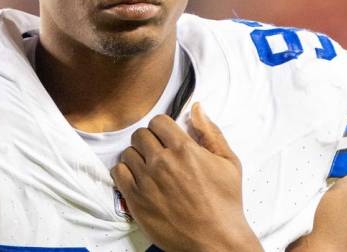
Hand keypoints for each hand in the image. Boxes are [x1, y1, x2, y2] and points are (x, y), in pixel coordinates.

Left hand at [111, 103, 262, 251]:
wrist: (216, 240)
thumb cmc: (226, 203)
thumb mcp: (228, 162)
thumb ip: (211, 132)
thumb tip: (197, 108)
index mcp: (185, 149)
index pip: (158, 121)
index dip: (162, 128)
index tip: (166, 137)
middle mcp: (162, 162)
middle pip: (141, 135)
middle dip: (149, 141)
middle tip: (157, 153)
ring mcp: (146, 180)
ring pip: (128, 152)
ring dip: (137, 157)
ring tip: (148, 168)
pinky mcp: (135, 199)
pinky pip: (118, 172)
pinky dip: (125, 172)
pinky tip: (137, 179)